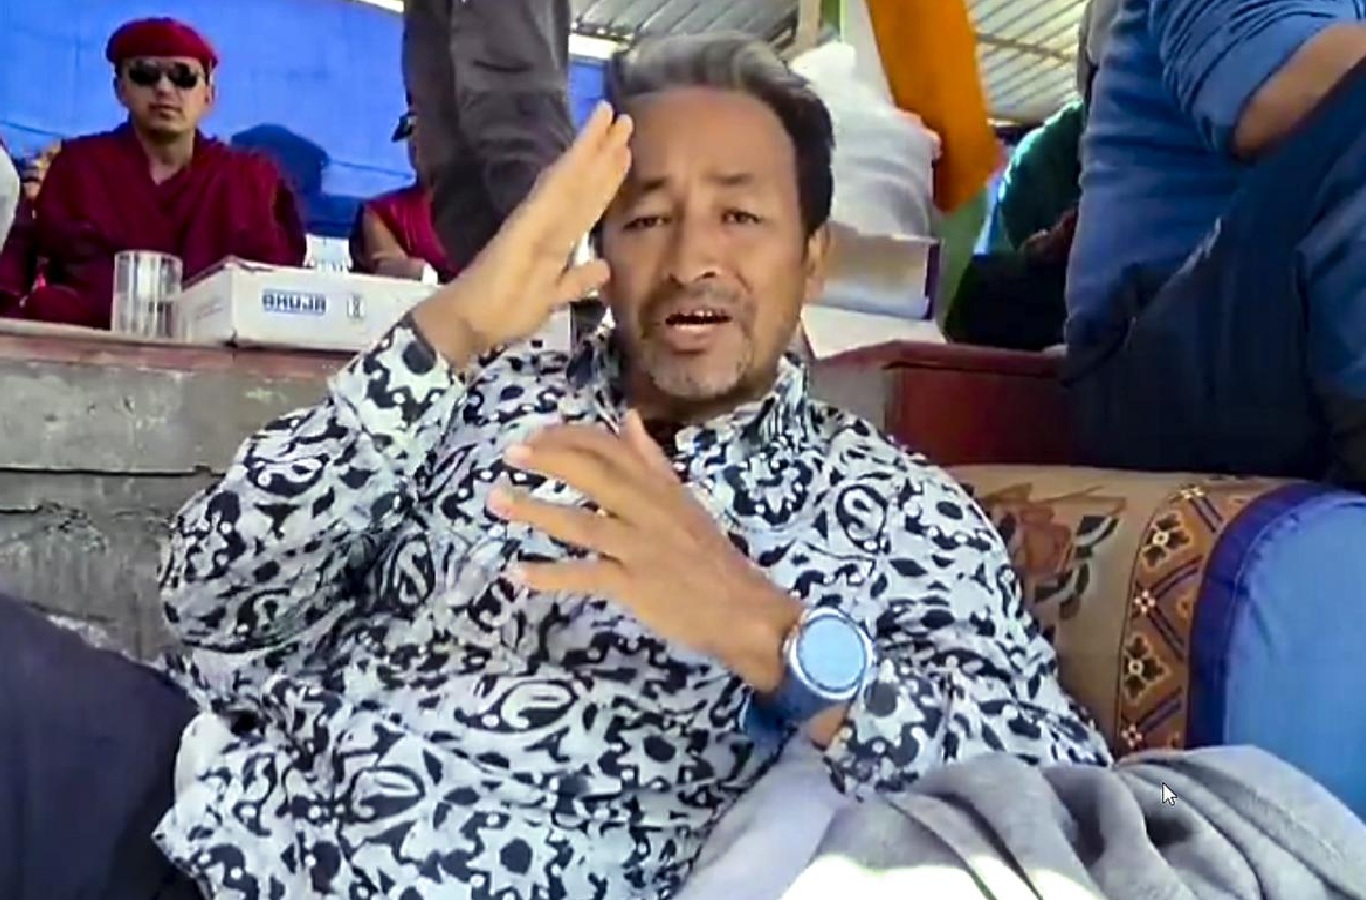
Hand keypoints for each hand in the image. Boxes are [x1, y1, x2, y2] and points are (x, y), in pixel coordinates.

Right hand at [411, 103, 631, 363]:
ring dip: (594, 148)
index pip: (585, 203)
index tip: (625, 152)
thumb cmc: (503, 313)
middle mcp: (547, 223)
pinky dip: (573, 165)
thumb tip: (602, 267)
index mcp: (554, 240)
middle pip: (583, 183)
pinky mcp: (527, 222)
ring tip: (616, 118)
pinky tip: (588, 142)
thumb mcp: (552, 298)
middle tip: (626, 119)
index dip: (606, 178)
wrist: (469, 323)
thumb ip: (576, 280)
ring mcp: (537, 219)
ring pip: (573, 178)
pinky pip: (556, 190)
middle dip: (605, 152)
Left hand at [488, 411, 802, 689]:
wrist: (742, 608)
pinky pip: (585, 576)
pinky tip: (518, 572)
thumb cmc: (709, 557)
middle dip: (550, 461)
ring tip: (497, 501)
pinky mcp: (634, 585)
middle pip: (595, 475)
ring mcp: (641, 547)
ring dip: (536, 511)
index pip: (612, 447)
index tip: (536, 434)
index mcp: (661, 488)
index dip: (571, 437)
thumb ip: (652, 461)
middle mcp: (649, 510)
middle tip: (511, 453)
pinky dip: (550, 574)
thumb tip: (627, 418)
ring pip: (582, 523)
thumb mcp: (683, 501)